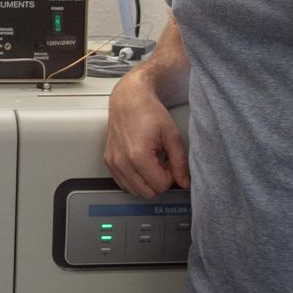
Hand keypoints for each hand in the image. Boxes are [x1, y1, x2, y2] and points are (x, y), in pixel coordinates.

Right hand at [105, 74, 189, 197]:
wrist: (128, 100)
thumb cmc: (148, 112)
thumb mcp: (172, 135)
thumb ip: (180, 162)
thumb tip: (184, 182)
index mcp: (139, 156)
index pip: (160, 186)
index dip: (170, 176)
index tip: (169, 162)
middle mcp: (122, 162)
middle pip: (147, 192)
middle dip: (158, 181)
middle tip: (161, 163)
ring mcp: (113, 163)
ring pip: (135, 191)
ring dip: (146, 181)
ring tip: (150, 162)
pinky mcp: (108, 162)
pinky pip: (123, 183)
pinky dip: (134, 179)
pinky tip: (140, 163)